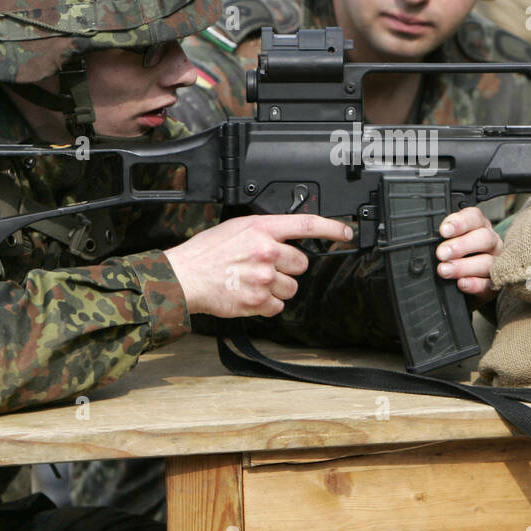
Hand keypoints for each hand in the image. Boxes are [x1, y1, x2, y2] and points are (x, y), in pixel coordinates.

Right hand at [164, 214, 352, 317]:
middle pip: (302, 263)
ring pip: (292, 288)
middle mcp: (266, 251)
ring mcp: (264, 278)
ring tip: (253, 282)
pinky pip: (278, 306)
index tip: (345, 232)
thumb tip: (287, 237)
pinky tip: (249, 295)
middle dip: (288, 267)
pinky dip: (267, 304)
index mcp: (262, 228)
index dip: (332, 228)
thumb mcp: (237, 228)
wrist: (185, 277)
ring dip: (278, 288)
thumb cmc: (207, 252)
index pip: (307, 224)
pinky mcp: (258, 301)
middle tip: (265, 267)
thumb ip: (265, 231)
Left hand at [434, 206, 502, 307]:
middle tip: (441, 253)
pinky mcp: (494, 283)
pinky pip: (488, 283)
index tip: (443, 230)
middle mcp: (490, 242)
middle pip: (483, 238)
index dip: (459, 223)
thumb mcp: (448, 240)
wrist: (466, 283)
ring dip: (463, 266)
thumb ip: (441, 237)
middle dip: (461, 245)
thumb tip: (424, 240)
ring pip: (486, 262)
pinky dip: (474, 284)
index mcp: (478, 225)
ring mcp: (495, 262)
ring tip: (444, 270)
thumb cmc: (454, 254)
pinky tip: (461, 283)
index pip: (473, 217)